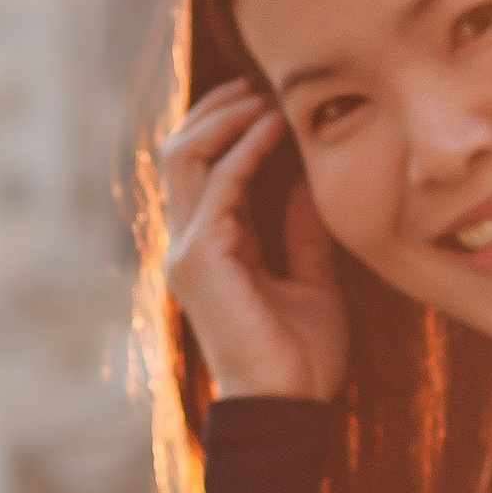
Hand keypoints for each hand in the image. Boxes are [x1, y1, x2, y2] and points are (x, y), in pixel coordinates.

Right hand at [159, 80, 349, 404]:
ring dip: (223, 119)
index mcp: (211, 249)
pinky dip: (244, 150)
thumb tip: (302, 181)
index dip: (227, 129)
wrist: (290, 408)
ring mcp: (187, 251)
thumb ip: (301, 233)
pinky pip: (218, 185)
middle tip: (257, 84)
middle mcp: (188, 244)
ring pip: (184, 157)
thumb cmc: (301, 357)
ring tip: (262, 97)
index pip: (201, 171)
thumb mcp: (311, 280)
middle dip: (214, 110)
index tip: (267, 99)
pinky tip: (273, 129)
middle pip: (180, 153)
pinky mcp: (199, 260)